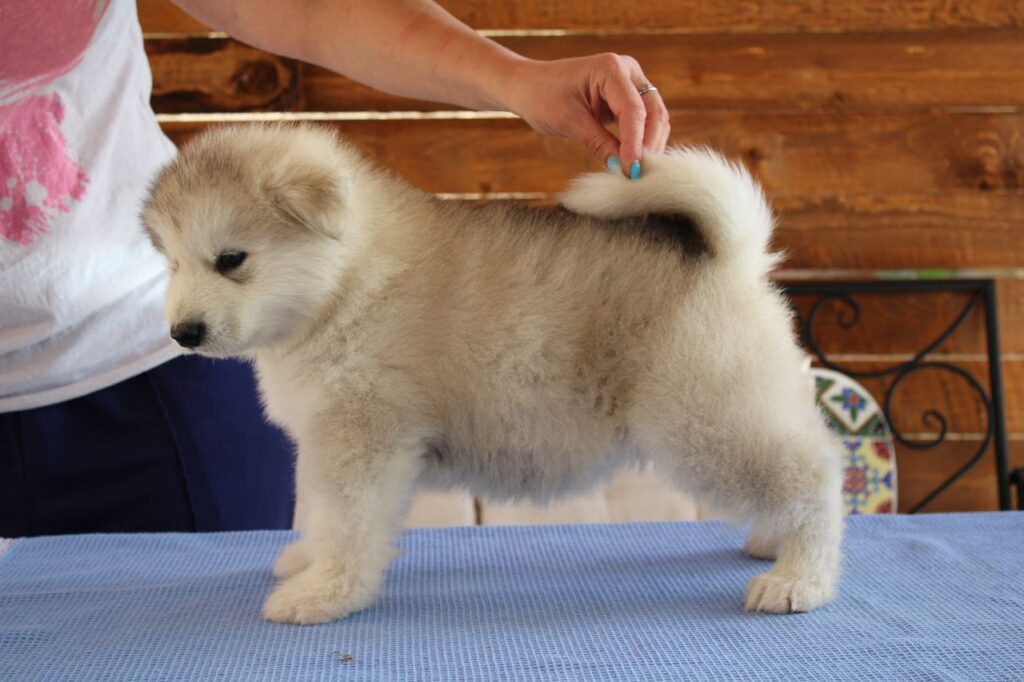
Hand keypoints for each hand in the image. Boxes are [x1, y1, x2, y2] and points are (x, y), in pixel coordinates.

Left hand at [501, 54, 670, 178]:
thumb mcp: (569, 122)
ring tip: (637, 173)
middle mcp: (627, 71)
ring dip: (649, 145)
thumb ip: (599, 144)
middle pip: (653, 112)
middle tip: (640, 176)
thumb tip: (622, 169)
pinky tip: (633, 162)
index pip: (633, 110)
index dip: (635, 143)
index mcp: (610, 68)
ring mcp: (630, 83)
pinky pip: (643, 121)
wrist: (528, 86)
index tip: (631, 171)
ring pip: (654, 118)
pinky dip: (641, 142)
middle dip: (648, 145)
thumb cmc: (542, 96)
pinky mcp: (627, 98)